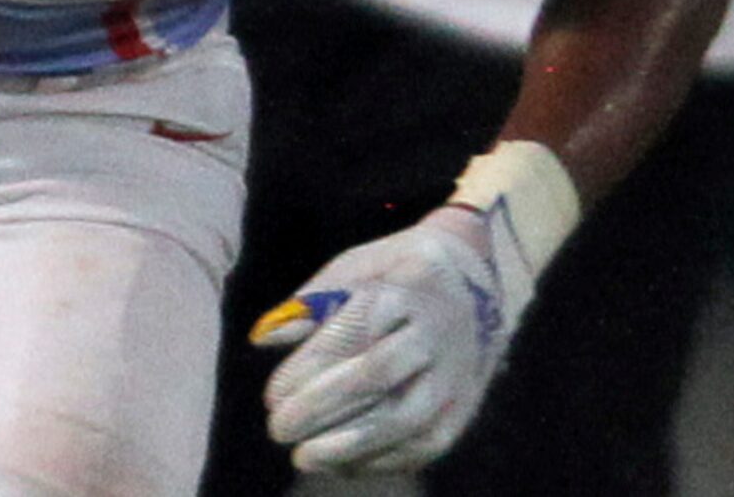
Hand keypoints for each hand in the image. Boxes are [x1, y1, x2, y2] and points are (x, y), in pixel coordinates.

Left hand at [251, 203, 531, 473]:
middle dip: (323, 407)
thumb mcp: (351, 269)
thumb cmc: (390, 274)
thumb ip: (307, 305)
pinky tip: (345, 465)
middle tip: (278, 430)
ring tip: (304, 458)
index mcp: (400, 290)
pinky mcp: (467, 403)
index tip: (271, 397)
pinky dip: (386, 458)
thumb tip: (261, 339)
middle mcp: (432, 332)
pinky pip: (430, 441)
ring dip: (353, 444)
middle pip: (377, 375)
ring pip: (408, 417)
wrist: (472, 278)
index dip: (308, 369)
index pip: (351, 334)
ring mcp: (455, 371)